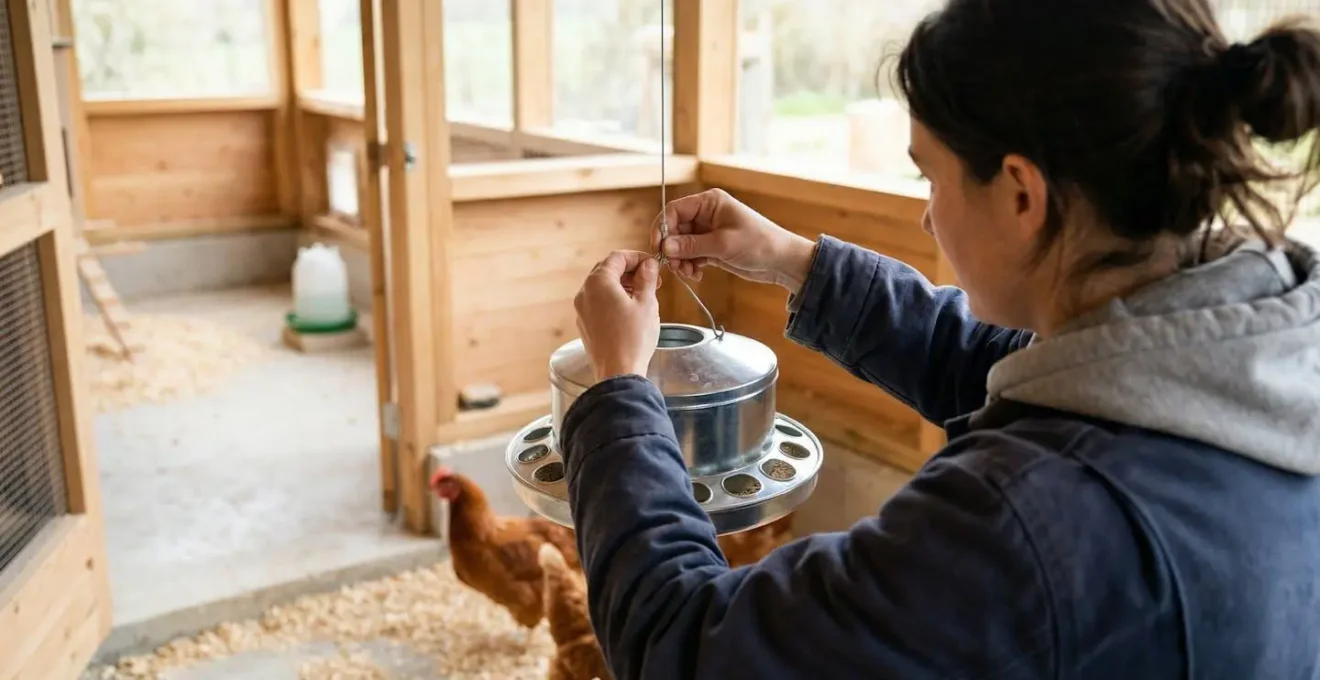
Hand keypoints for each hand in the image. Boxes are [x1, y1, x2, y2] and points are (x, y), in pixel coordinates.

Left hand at [574, 250, 661, 381]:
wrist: (618, 373)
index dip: (637, 257)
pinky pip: (598, 303)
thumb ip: (647, 279)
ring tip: (643, 295)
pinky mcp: (584, 324)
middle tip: (651, 279)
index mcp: (598, 282)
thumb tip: (648, 265)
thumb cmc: (633, 338)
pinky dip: (613, 299)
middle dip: (630, 271)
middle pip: (607, 270)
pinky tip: (630, 310)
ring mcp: (581, 310)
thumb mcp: (647, 303)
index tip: (652, 265)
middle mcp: (584, 293)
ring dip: (622, 285)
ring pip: (602, 287)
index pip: (617, 257)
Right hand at [651, 188, 816, 293]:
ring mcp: (708, 231)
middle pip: (675, 228)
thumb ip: (692, 245)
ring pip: (681, 244)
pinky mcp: (712, 247)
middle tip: (675, 266)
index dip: (663, 228)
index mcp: (710, 203)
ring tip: (688, 273)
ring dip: (680, 260)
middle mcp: (707, 214)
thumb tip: (665, 246)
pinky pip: (691, 255)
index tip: (658, 247)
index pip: (675, 210)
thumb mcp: (723, 244)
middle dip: (672, 248)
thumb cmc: (760, 243)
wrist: (781, 261)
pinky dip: (689, 265)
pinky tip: (696, 274)